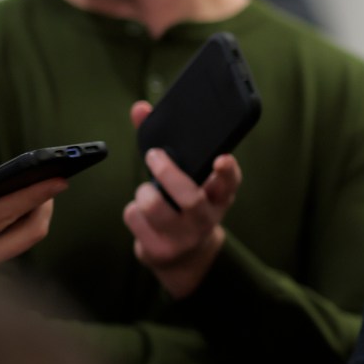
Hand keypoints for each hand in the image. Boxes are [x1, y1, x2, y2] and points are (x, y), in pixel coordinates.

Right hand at [0, 170, 62, 272]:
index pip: (5, 213)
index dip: (35, 195)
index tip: (58, 178)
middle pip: (29, 231)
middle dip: (47, 203)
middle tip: (57, 180)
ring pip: (25, 242)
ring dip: (38, 217)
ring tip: (42, 193)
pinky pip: (12, 249)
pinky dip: (22, 228)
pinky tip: (20, 211)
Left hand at [124, 101, 240, 299]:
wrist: (185, 255)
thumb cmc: (184, 205)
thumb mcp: (188, 179)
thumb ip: (168, 143)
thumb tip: (140, 108)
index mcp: (219, 197)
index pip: (230, 182)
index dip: (227, 170)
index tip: (221, 159)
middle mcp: (206, 218)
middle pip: (188, 197)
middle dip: (167, 172)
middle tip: (154, 156)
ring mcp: (184, 238)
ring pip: (153, 205)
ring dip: (144, 192)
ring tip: (150, 193)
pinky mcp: (160, 251)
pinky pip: (134, 217)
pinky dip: (133, 211)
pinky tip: (144, 216)